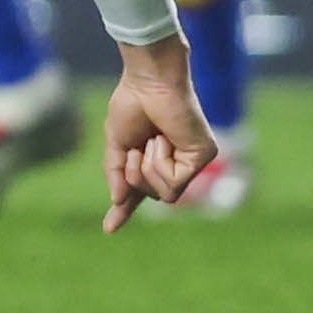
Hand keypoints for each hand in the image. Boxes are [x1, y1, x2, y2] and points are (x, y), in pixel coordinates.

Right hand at [101, 36, 218, 231]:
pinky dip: (160, 164)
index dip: (123, 210)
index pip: (139, 192)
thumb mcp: (117, 144)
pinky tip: (162, 142)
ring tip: (151, 141)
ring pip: (164, 195)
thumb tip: (118, 200)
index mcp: (152, 159)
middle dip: (134, 176)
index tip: (108, 229)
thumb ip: (117, 174)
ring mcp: (191, 162)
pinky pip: (174, 184)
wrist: (148, 83)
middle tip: (136, 148)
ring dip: (146, 170)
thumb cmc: (132, 105)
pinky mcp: (203, 157)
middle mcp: (175, 163)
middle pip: (151, 195)